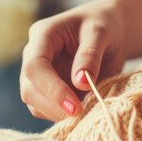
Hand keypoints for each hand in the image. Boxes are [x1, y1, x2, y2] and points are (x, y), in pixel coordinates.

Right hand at [19, 0, 126, 121]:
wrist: (112, 30)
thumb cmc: (105, 25)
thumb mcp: (101, 32)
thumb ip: (90, 55)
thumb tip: (80, 83)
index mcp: (43, 35)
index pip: (34, 66)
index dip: (52, 89)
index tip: (75, 106)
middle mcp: (35, 56)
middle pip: (29, 89)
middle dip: (52, 106)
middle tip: (81, 115)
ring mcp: (40, 75)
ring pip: (35, 104)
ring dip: (57, 114)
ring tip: (86, 112)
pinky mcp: (50, 90)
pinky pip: (49, 110)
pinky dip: (63, 115)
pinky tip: (84, 112)